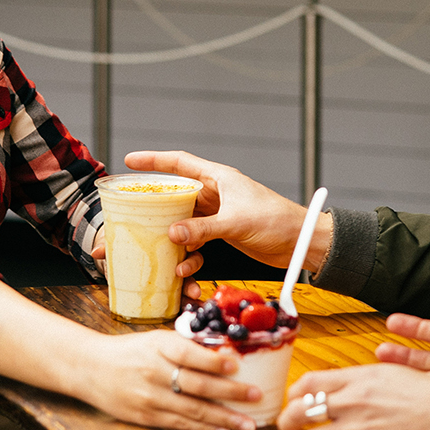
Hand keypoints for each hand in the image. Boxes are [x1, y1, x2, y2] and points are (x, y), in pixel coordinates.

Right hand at [78, 330, 262, 429]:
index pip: (188, 354)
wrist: (90, 368)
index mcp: (158, 347)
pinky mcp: (145, 417)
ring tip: (248, 424)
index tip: (237, 364)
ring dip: (224, 418)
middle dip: (230, 392)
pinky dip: (204, 428)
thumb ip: (185, 346)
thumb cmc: (130, 350)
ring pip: (193, 410)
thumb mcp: (155, 339)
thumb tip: (226, 351)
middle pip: (197, 385)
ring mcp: (149, 397)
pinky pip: (180, 424)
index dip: (213, 361)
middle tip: (256, 396)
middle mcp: (154, 372)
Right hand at [121, 150, 331, 273]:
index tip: (130, 161)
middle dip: (152, 209)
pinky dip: (188, 256)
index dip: (153, 160)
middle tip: (128, 218)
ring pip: (183, 223)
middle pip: (175, 197)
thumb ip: (203, 228)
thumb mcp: (236, 222)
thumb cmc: (277, 221)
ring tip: (154, 251)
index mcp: (218, 178)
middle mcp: (215, 194)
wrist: (300, 243)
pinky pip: (196, 242)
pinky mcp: (222, 234)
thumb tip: (172, 233)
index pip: (179, 163)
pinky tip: (183, 269)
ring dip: (170, 239)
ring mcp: (217, 215)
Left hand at [274, 364, 429, 429]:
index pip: (307, 383)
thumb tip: (348, 389)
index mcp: (358, 377)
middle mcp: (352, 401)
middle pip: (297, 413)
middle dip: (288, 426)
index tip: (297, 405)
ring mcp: (358, 428)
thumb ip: (365, 382)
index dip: (295, 396)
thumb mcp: (395, 374)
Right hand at [376, 270, 429, 380]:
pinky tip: (396, 381)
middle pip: (422, 354)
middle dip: (400, 351)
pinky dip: (412, 385)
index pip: (429, 329)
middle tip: (380, 349)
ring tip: (381, 361)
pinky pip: (428, 388)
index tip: (392, 322)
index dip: (410, 325)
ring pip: (422, 373)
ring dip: (402, 367)